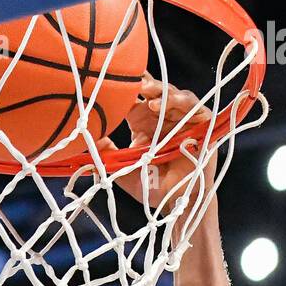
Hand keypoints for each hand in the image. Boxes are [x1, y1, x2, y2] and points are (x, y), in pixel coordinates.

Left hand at [102, 76, 214, 207]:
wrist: (176, 204)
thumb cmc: (152, 187)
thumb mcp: (123, 169)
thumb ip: (106, 154)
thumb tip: (84, 140)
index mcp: (144, 124)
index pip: (135, 99)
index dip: (127, 88)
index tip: (114, 81)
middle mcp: (163, 118)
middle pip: (155, 92)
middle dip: (144, 84)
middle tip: (130, 81)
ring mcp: (183, 119)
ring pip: (173, 95)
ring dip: (160, 91)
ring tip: (146, 93)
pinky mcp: (201, 125)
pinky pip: (194, 106)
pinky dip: (180, 102)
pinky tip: (163, 105)